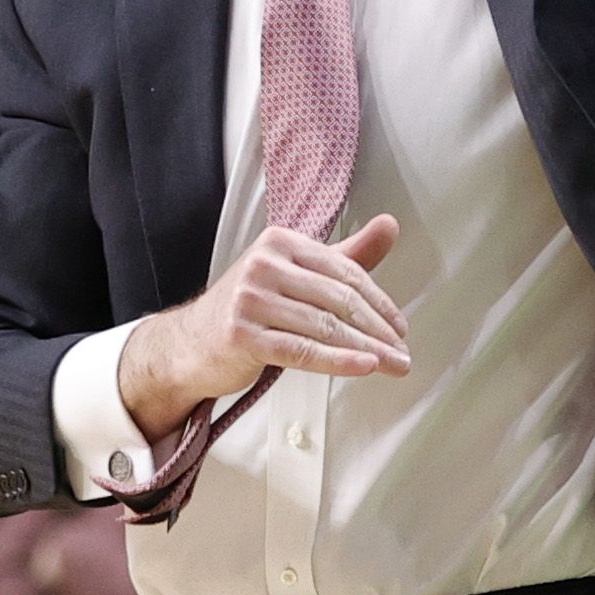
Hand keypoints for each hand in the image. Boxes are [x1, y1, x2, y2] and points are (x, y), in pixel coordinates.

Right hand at [117, 215, 409, 438]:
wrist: (191, 344)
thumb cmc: (252, 310)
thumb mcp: (298, 275)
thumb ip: (345, 255)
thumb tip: (390, 226)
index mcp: (281, 241)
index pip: (345, 271)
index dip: (379, 302)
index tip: (401, 329)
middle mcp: (264, 264)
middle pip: (338, 299)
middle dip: (378, 330)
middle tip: (403, 354)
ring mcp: (249, 298)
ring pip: (324, 327)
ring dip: (367, 350)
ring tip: (394, 366)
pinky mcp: (241, 334)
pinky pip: (302, 350)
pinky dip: (338, 361)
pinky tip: (366, 368)